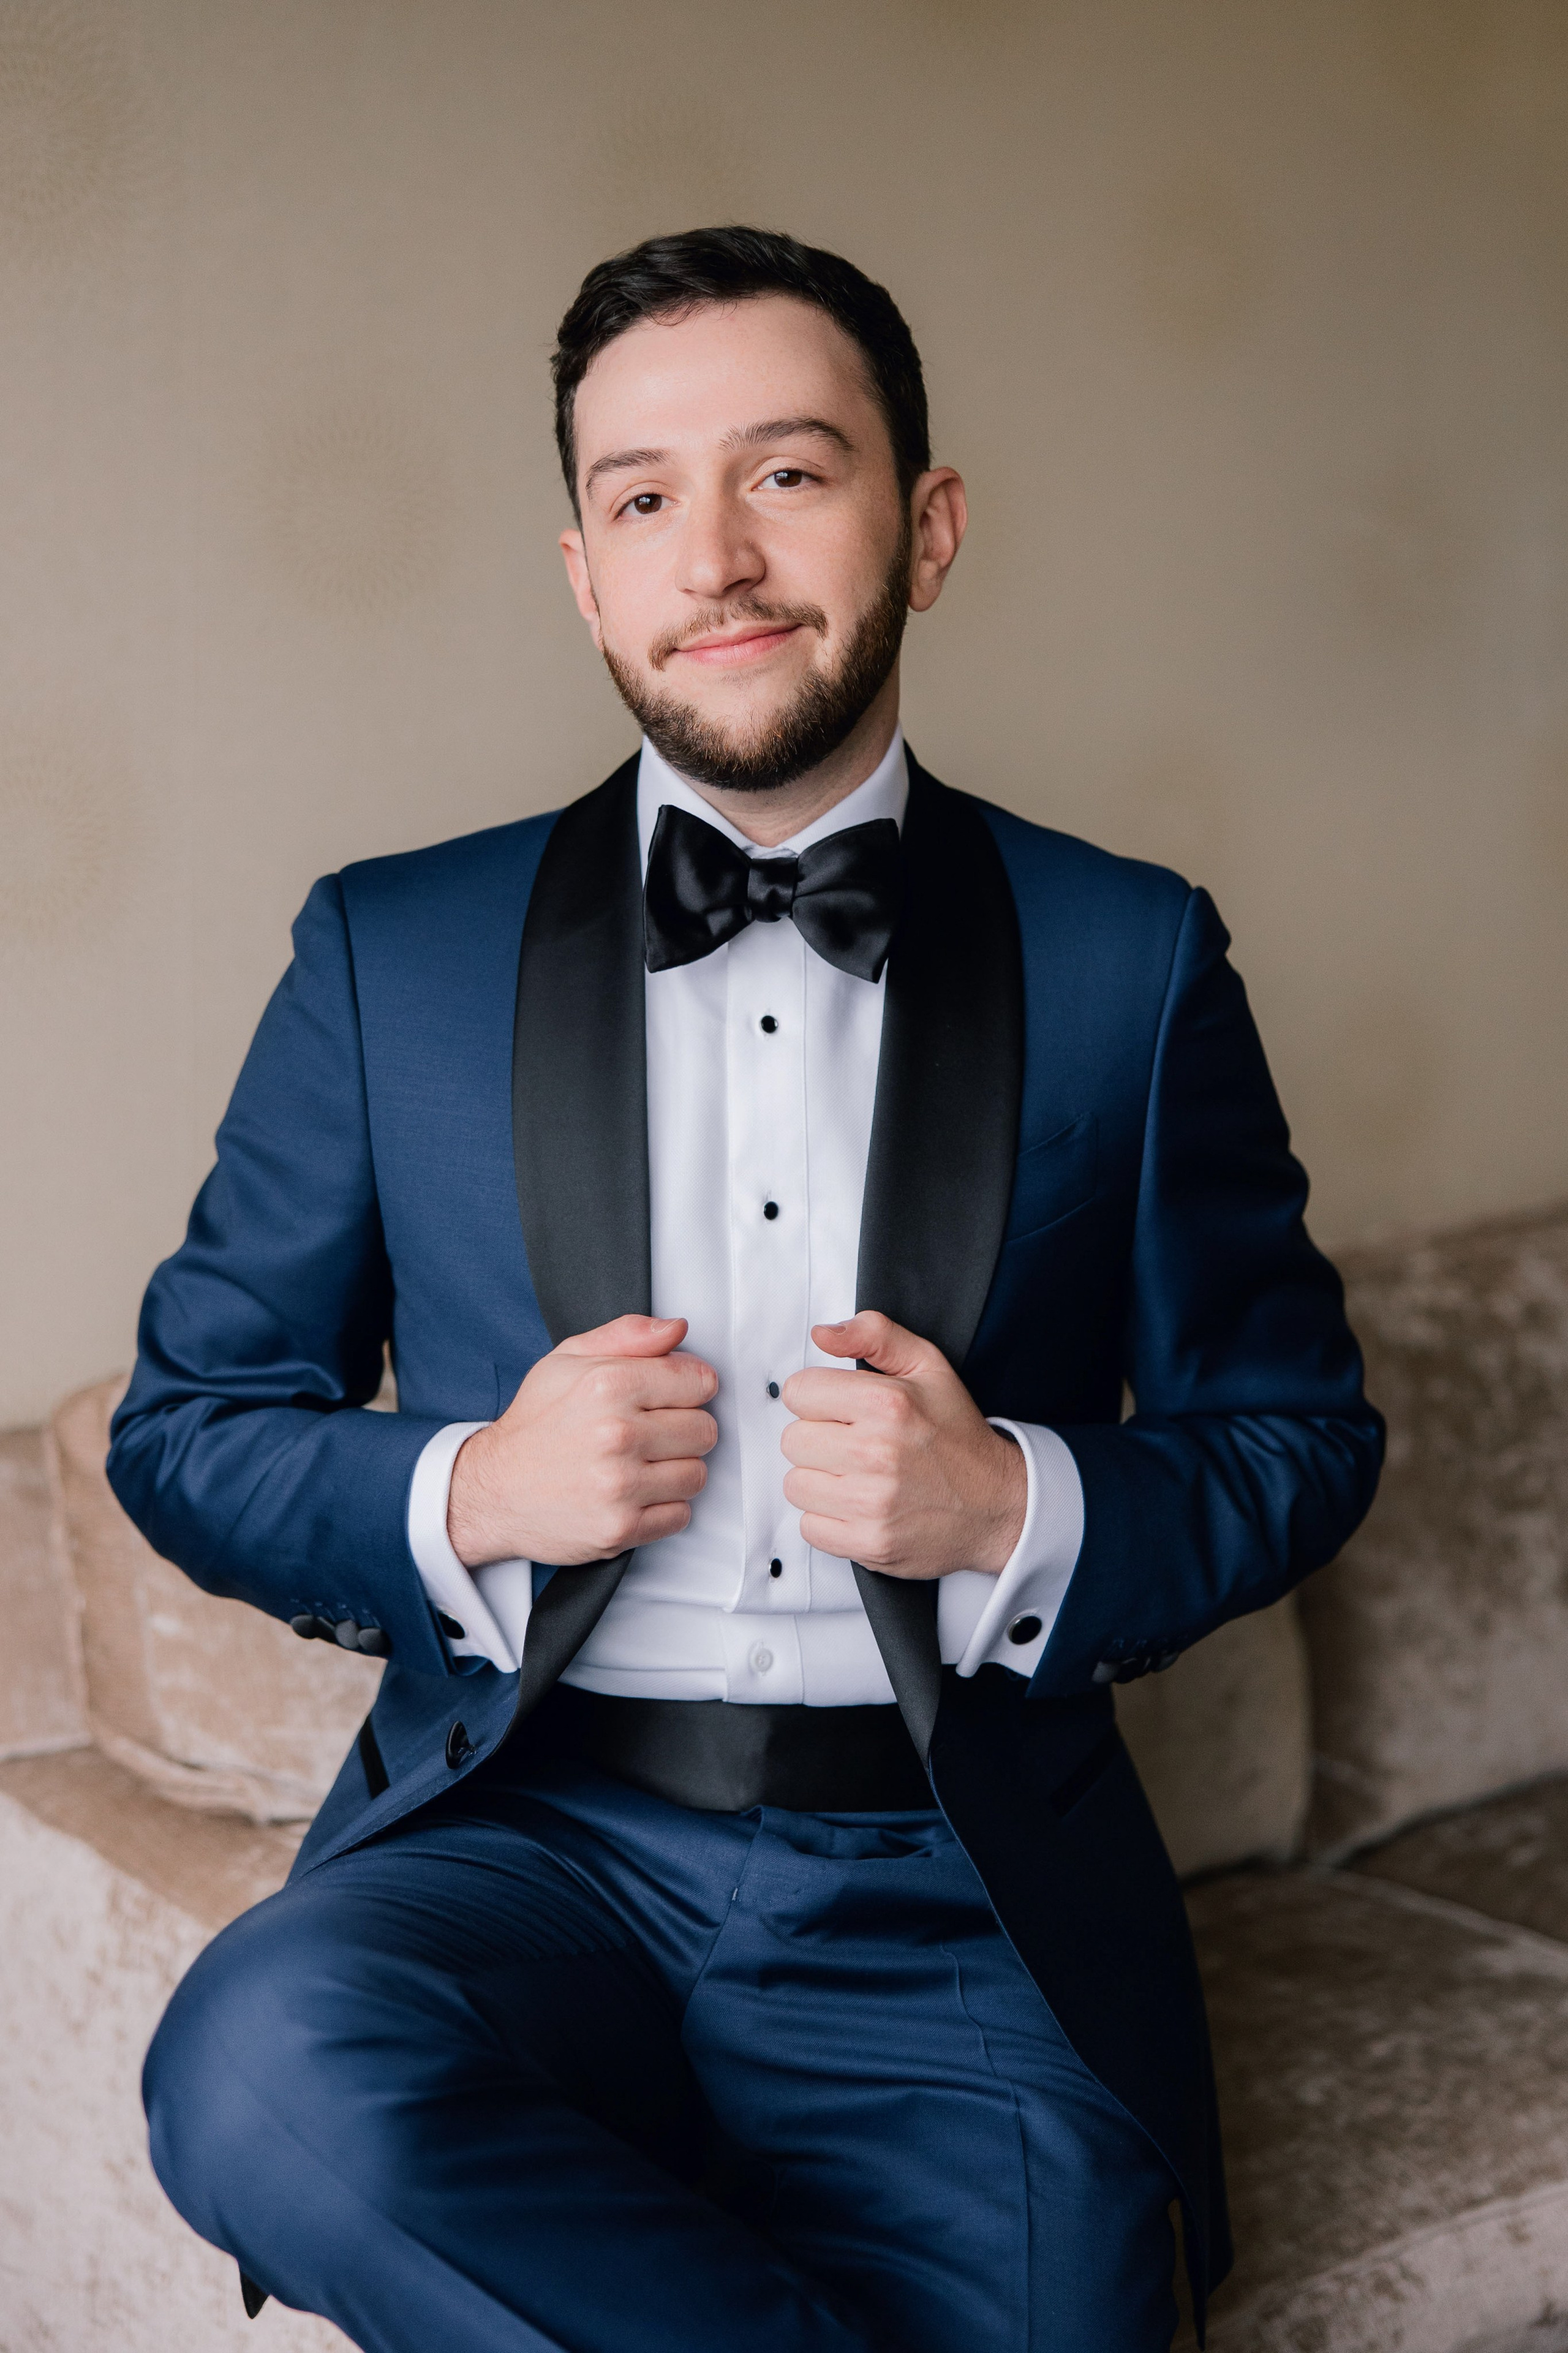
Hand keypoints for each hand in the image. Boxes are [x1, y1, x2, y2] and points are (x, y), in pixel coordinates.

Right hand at [447, 1315, 717, 1568]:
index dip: (690, 1388)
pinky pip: (681, 1515)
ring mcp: (620, 1486)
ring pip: (697, 1474)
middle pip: (705, 1430)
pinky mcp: (621, 1528)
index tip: (672, 1397)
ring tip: (641, 1464)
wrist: (492, 1491)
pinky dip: (664, 1507)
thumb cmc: (534, 1425)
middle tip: (651, 1433)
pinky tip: (634, 1494)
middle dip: (684, 1429)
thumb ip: (628, 1336)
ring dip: (676, 1470)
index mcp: (608, 1385)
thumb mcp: (568, 1360)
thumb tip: (677, 1329)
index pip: (699, 1382)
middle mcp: (616, 1435)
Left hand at [779, 1311, 1026, 1580]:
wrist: (997, 1505)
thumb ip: (875, 1335)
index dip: (817, 1398)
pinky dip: (828, 1519)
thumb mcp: (928, 1367)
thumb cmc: (957, 1436)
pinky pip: (809, 1527)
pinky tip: (858, 1506)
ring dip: (820, 1481)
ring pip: (795, 1485)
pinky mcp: (869, 1543)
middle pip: (793, 1440)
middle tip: (853, 1444)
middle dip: (818, 1439)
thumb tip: (822, 1334)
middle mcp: (876, 1453)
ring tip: (856, 1476)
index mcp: (887, 1404)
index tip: (841, 1410)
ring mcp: (872, 1503)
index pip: (799, 1392)